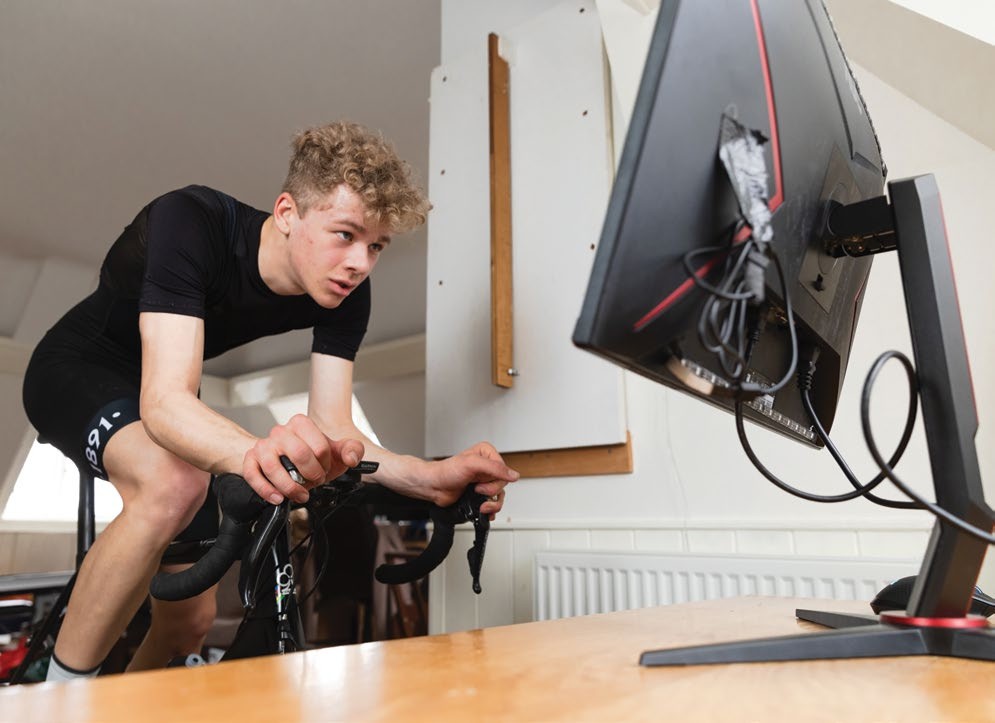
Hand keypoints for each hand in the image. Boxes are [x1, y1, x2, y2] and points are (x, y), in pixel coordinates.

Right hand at [242, 414, 363, 504]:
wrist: (291, 461)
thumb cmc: (313, 456)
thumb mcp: (337, 452)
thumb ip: (353, 450)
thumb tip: (350, 458)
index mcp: (301, 424)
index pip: (319, 446)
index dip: (325, 464)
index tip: (324, 470)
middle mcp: (280, 432)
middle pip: (298, 453)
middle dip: (311, 474)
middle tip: (314, 482)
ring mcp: (264, 446)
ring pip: (273, 466)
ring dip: (290, 486)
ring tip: (300, 494)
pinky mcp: (251, 460)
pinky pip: (252, 475)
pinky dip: (266, 490)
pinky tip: (277, 497)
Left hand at [432, 441, 518, 517]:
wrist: (434, 486)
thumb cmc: (446, 472)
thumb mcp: (472, 464)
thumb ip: (495, 468)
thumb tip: (513, 475)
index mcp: (487, 454)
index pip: (504, 470)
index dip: (495, 480)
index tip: (481, 482)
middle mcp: (487, 467)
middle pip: (503, 484)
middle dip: (491, 492)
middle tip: (477, 490)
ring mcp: (484, 481)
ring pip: (500, 495)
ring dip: (492, 504)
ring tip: (481, 506)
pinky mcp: (480, 494)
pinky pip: (493, 503)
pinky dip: (490, 510)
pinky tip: (485, 511)